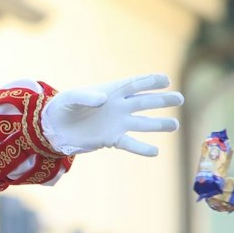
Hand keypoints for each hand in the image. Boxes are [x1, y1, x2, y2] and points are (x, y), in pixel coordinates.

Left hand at [40, 73, 183, 156]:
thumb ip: (85, 96)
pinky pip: (130, 144)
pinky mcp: (111, 139)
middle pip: (145, 102)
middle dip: (162, 100)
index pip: (135, 84)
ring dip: (159, 124)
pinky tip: (155, 152)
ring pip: (143, 123)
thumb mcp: (69, 98)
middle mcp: (119, 106)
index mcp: (111, 91)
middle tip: (180, 99)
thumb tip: (103, 99)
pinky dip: (142, 148)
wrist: (54, 128)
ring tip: (175, 125)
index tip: (166, 80)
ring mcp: (117, 123)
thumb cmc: (62, 107)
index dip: (151, 81)